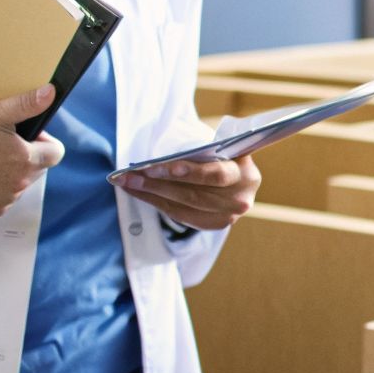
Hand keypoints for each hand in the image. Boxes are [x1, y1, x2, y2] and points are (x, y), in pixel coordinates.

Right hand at [0, 85, 64, 216]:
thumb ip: (27, 104)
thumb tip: (51, 93)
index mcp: (26, 160)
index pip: (56, 153)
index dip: (43, 142)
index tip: (24, 136)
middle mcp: (19, 184)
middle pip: (39, 168)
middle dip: (26, 156)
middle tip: (0, 144)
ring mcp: (6, 200)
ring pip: (21, 184)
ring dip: (11, 173)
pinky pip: (5, 198)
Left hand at [118, 153, 258, 231]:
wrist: (239, 177)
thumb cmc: (225, 155)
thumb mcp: (222, 147)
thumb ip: (204, 150)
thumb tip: (163, 154)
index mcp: (245, 174)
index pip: (215, 174)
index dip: (188, 172)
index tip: (158, 167)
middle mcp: (240, 199)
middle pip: (192, 194)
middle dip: (157, 183)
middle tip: (130, 175)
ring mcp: (228, 216)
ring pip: (182, 206)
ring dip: (150, 194)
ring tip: (127, 182)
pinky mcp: (215, 225)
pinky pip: (180, 215)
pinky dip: (157, 203)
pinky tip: (140, 193)